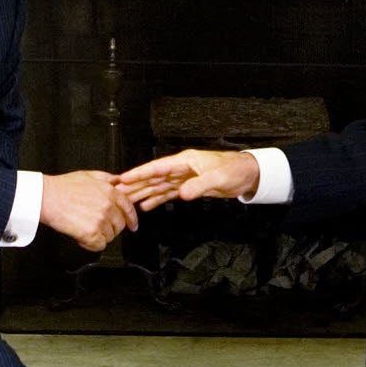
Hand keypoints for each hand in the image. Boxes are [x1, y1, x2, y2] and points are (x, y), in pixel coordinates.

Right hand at [38, 170, 134, 251]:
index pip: (129, 209)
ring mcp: (101, 220)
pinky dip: (90, 245)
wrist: (47, 197)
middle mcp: (109, 205)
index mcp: (110, 191)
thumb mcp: (89, 175)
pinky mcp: (92, 233)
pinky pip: (99, 246)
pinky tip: (82, 237)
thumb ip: (108, 179)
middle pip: (120, 225)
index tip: (132, 226)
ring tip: (85, 229)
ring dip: (99, 236)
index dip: (132, 219)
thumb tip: (119, 182)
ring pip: (110, 237)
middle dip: (110, 228)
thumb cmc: (63, 187)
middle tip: (97, 227)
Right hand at [115, 147, 259, 207]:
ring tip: (127, 200)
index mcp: (185, 161)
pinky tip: (146, 205)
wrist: (247, 174)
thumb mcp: (217, 178)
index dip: (140, 173)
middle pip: (153, 177)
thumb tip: (182, 194)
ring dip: (143, 193)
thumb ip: (198, 185)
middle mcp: (181, 168)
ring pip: (158, 186)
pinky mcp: (189, 187)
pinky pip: (168, 193)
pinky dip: (157, 199)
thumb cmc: (234, 169)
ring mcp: (184, 178)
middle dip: (135, 184)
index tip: (124, 179)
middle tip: (118, 192)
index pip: (157, 167)